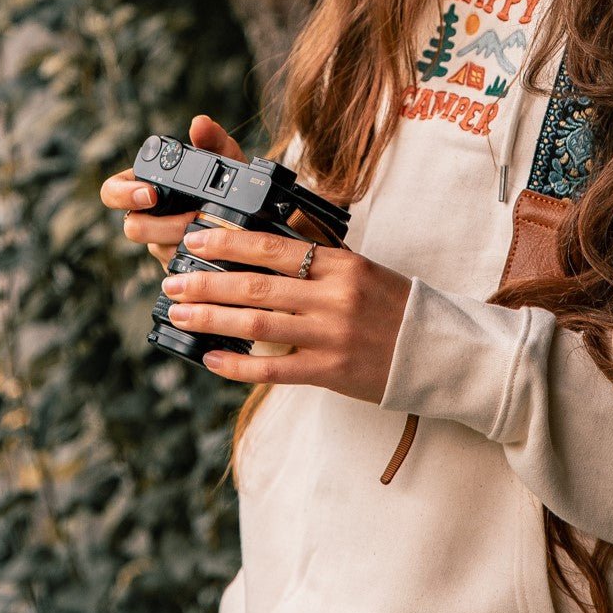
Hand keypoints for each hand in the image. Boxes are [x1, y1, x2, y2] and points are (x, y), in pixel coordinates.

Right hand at [99, 115, 245, 268]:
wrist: (254, 213)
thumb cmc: (230, 179)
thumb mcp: (225, 157)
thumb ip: (212, 139)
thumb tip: (200, 123)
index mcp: (146, 185)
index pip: (113, 191)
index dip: (125, 194)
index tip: (151, 194)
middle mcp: (147, 216)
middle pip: (133, 227)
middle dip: (163, 224)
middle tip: (192, 217)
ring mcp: (160, 242)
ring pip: (156, 249)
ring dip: (181, 241)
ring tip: (209, 231)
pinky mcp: (176, 263)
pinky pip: (175, 267)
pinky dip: (195, 259)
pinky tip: (213, 252)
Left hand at [159, 228, 412, 403]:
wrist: (441, 351)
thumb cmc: (394, 305)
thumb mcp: (359, 270)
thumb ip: (315, 263)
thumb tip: (258, 254)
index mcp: (340, 262)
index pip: (273, 246)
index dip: (228, 243)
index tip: (193, 240)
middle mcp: (334, 295)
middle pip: (256, 285)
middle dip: (207, 282)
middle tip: (171, 281)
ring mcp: (332, 335)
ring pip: (259, 324)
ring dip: (213, 319)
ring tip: (180, 314)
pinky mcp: (332, 372)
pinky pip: (276, 369)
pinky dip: (239, 365)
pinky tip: (212, 360)